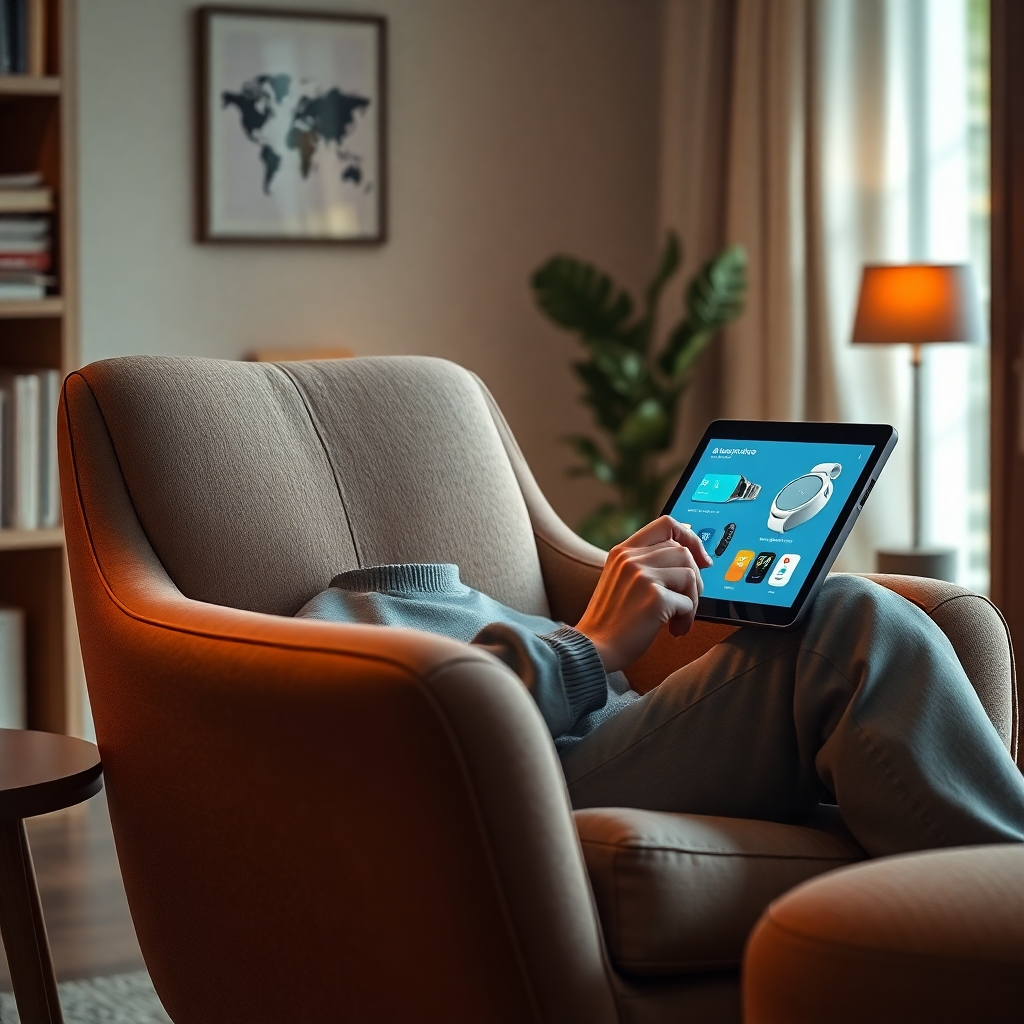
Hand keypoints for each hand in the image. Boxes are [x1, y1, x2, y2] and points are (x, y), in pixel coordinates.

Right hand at [575, 516, 712, 673]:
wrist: (592, 648)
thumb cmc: (610, 621)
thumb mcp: (620, 580)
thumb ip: (645, 565)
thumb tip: (687, 556)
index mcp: (623, 551)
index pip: (666, 524)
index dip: (690, 538)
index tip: (701, 558)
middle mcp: (631, 559)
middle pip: (684, 552)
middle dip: (694, 580)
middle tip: (686, 602)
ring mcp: (643, 577)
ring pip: (690, 575)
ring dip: (692, 600)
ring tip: (679, 618)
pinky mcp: (655, 598)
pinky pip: (688, 602)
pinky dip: (687, 619)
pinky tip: (674, 630)